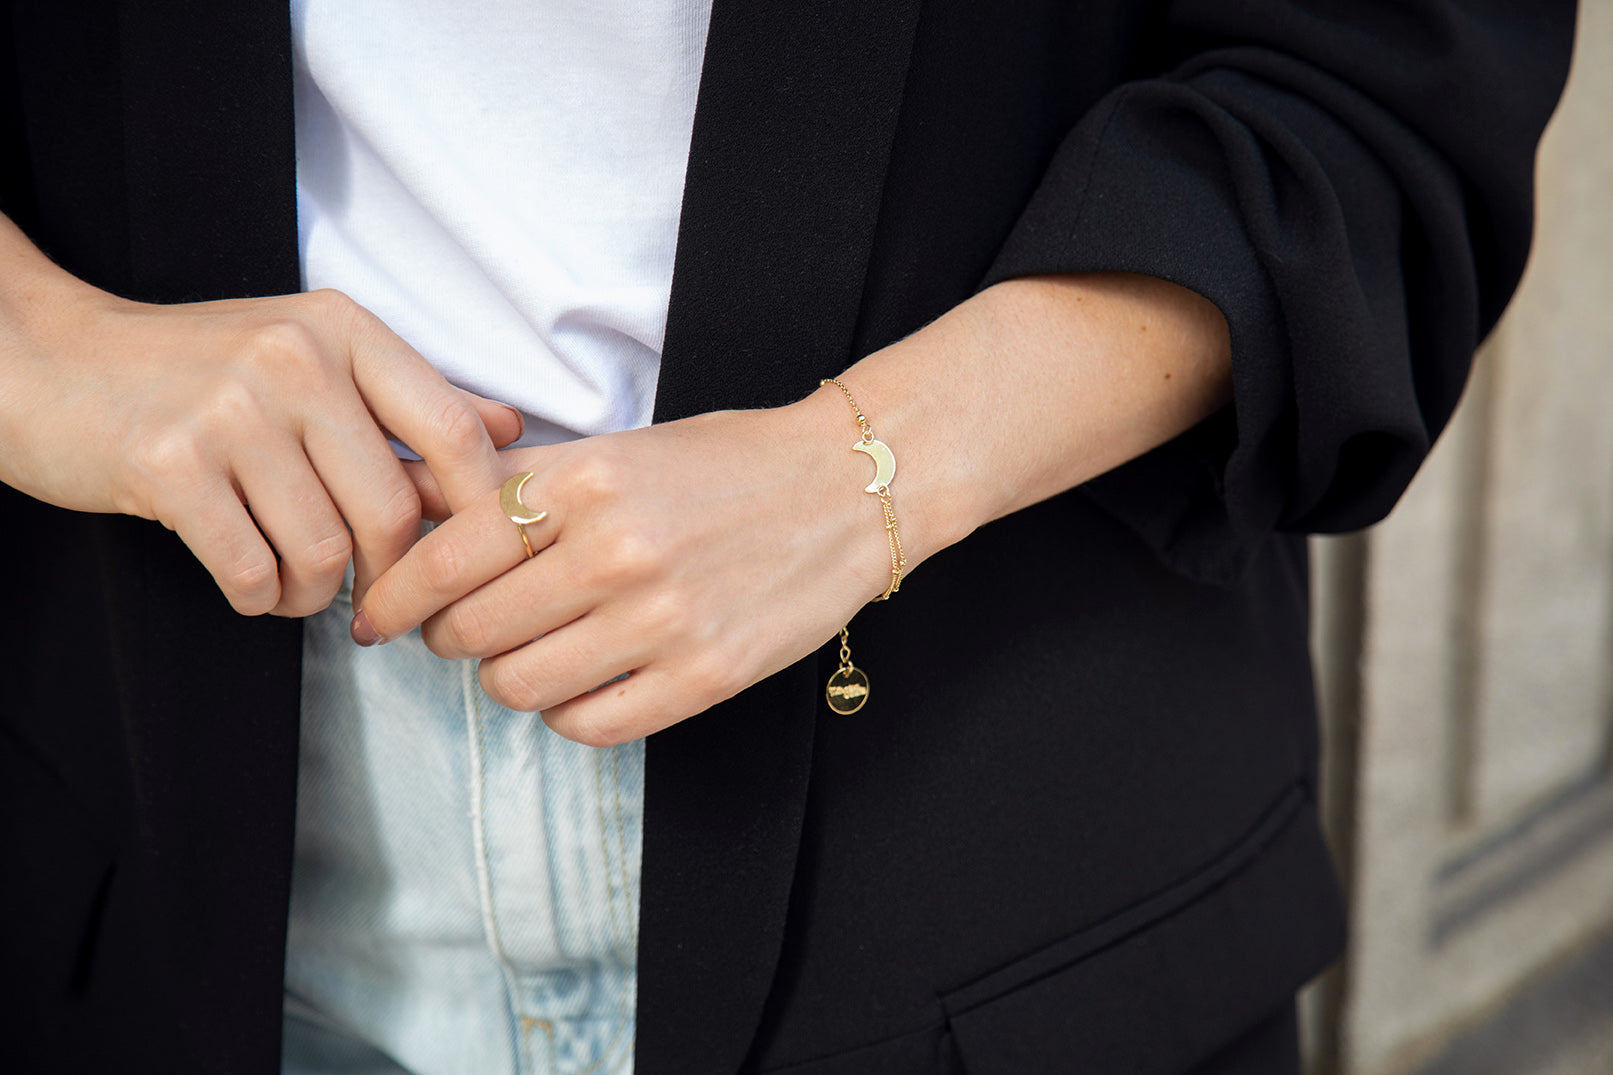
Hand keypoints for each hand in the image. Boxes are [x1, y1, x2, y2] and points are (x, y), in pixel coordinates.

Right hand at [0, 217, 520, 614]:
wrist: (46, 360)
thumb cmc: (196, 369)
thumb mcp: (311, 355)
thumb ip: (410, 398)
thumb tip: (512, 432)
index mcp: (343, 330)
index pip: (453, 431)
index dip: (479, 512)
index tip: (475, 561)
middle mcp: (294, 359)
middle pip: (393, 510)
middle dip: (391, 576)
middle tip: (374, 600)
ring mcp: (229, 409)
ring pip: (325, 550)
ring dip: (316, 592)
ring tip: (293, 582)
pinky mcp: (169, 464)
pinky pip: (252, 569)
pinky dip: (261, 597)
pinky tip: (251, 583)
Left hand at [355, 396, 891, 745]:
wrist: (847, 489)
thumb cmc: (726, 464)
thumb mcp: (617, 450)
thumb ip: (516, 482)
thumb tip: (413, 506)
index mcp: (587, 482)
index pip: (447, 557)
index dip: (396, 595)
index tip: (379, 616)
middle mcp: (617, 551)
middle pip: (472, 630)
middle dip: (448, 637)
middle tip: (464, 630)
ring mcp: (664, 620)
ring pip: (520, 686)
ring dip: (507, 676)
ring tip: (531, 652)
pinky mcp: (704, 675)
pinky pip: (588, 726)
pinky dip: (566, 712)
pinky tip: (582, 682)